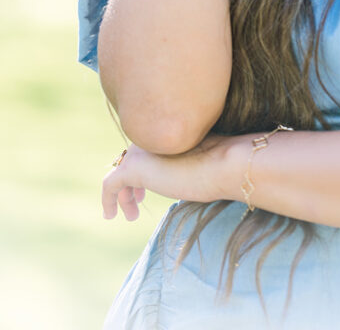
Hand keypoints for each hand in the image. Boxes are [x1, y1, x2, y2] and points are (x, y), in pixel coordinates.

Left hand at [101, 133, 237, 220]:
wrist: (223, 164)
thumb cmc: (219, 165)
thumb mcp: (197, 160)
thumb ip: (183, 161)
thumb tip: (181, 175)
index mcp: (164, 131)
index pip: (145, 151)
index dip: (143, 170)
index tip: (145, 190)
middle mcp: (149, 137)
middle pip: (130, 160)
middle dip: (131, 183)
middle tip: (137, 201)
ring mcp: (140, 151)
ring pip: (121, 173)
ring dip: (123, 194)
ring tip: (131, 214)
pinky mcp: (132, 168)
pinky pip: (111, 184)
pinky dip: (109, 200)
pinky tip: (110, 215)